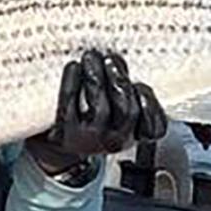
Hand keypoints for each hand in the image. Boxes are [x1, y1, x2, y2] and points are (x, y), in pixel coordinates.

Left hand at [26, 50, 166, 175]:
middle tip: (110, 58)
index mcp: (133, 134)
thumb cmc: (92, 123)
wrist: (55, 152)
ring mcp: (90, 139)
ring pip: (99, 107)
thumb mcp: (117, 114)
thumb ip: (124, 91)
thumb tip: (118, 60)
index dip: (150, 106)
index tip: (139, 84)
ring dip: (96, 78)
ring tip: (90, 57)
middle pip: (127, 111)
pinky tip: (72, 66)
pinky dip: (71, 83)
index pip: (155, 128)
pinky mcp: (64, 135)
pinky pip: (69, 106)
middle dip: (119, 81)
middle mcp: (115, 140)